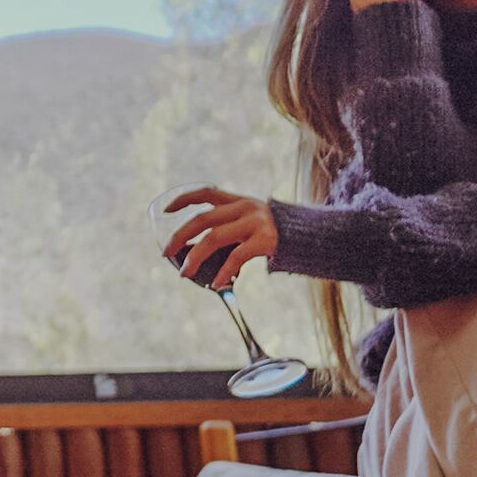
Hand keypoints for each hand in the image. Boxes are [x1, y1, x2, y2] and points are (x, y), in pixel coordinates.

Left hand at [161, 187, 278, 292]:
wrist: (310, 236)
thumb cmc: (274, 233)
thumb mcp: (251, 221)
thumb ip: (229, 228)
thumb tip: (195, 253)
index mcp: (238, 201)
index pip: (205, 193)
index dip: (183, 199)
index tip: (165, 211)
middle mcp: (244, 208)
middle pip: (202, 219)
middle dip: (179, 236)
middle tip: (166, 253)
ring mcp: (254, 223)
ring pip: (214, 238)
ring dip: (194, 257)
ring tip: (184, 273)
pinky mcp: (264, 241)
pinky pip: (236, 257)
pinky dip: (223, 271)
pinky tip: (215, 284)